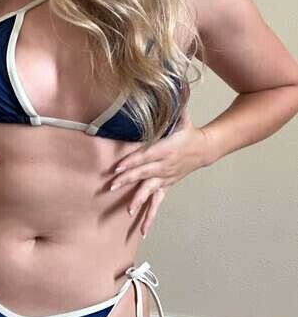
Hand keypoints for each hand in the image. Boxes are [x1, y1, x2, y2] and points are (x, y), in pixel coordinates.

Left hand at [109, 105, 208, 236]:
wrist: (205, 149)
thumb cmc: (188, 130)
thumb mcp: (181, 116)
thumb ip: (173, 104)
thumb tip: (169, 86)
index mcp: (166, 148)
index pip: (146, 155)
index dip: (132, 161)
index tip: (118, 167)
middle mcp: (165, 166)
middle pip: (143, 174)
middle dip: (127, 180)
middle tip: (111, 186)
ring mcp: (165, 178)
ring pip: (150, 191)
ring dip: (138, 200)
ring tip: (128, 211)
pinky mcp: (166, 186)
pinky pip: (157, 203)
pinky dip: (150, 216)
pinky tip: (143, 230)